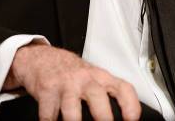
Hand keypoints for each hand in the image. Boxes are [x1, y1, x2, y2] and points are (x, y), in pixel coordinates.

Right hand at [3, 43, 140, 120]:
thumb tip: (120, 117)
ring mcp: (66, 84)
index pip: (122, 88)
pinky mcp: (47, 90)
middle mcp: (85, 79)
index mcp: (100, 77)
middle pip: (98, 97)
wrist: (42, 59)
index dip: (130, 105)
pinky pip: (49, 115)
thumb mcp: (91, 78)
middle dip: (103, 117)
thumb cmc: (70, 73)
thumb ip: (104, 94)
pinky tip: (53, 120)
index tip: (132, 119)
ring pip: (72, 110)